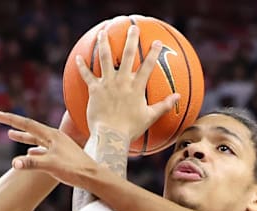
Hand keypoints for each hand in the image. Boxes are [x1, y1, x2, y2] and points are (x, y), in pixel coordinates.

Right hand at [0, 111, 93, 187]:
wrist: (93, 177)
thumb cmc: (74, 169)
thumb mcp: (51, 165)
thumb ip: (32, 163)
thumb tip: (15, 163)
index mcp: (52, 136)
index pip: (28, 124)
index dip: (12, 119)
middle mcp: (55, 138)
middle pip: (31, 129)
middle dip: (15, 125)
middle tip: (0, 118)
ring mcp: (59, 146)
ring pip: (37, 139)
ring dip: (23, 137)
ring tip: (11, 135)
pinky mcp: (62, 155)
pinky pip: (43, 149)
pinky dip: (34, 149)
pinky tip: (30, 152)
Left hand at [75, 25, 179, 139]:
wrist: (110, 136)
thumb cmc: (130, 128)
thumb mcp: (150, 116)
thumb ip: (164, 105)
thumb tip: (178, 97)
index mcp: (136, 87)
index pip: (147, 66)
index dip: (153, 53)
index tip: (157, 42)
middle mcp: (122, 81)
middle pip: (126, 55)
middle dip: (131, 40)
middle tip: (132, 28)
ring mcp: (107, 84)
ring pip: (104, 58)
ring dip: (104, 43)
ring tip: (104, 32)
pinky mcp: (94, 90)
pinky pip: (86, 75)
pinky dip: (82, 66)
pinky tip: (78, 57)